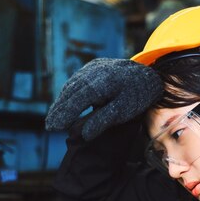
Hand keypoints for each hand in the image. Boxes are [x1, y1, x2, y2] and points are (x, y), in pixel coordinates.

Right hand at [45, 58, 162, 139]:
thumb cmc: (137, 95)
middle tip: (49, 126)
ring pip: (72, 85)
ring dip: (62, 101)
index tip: (55, 127)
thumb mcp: (124, 111)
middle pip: (71, 92)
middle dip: (59, 110)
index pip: (77, 100)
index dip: (64, 114)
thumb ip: (103, 120)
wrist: (149, 74)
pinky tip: (65, 103)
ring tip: (54, 118)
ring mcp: (93, 67)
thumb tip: (84, 135)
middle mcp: (95, 72)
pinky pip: (77, 80)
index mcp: (103, 83)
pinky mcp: (94, 65)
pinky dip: (69, 92)